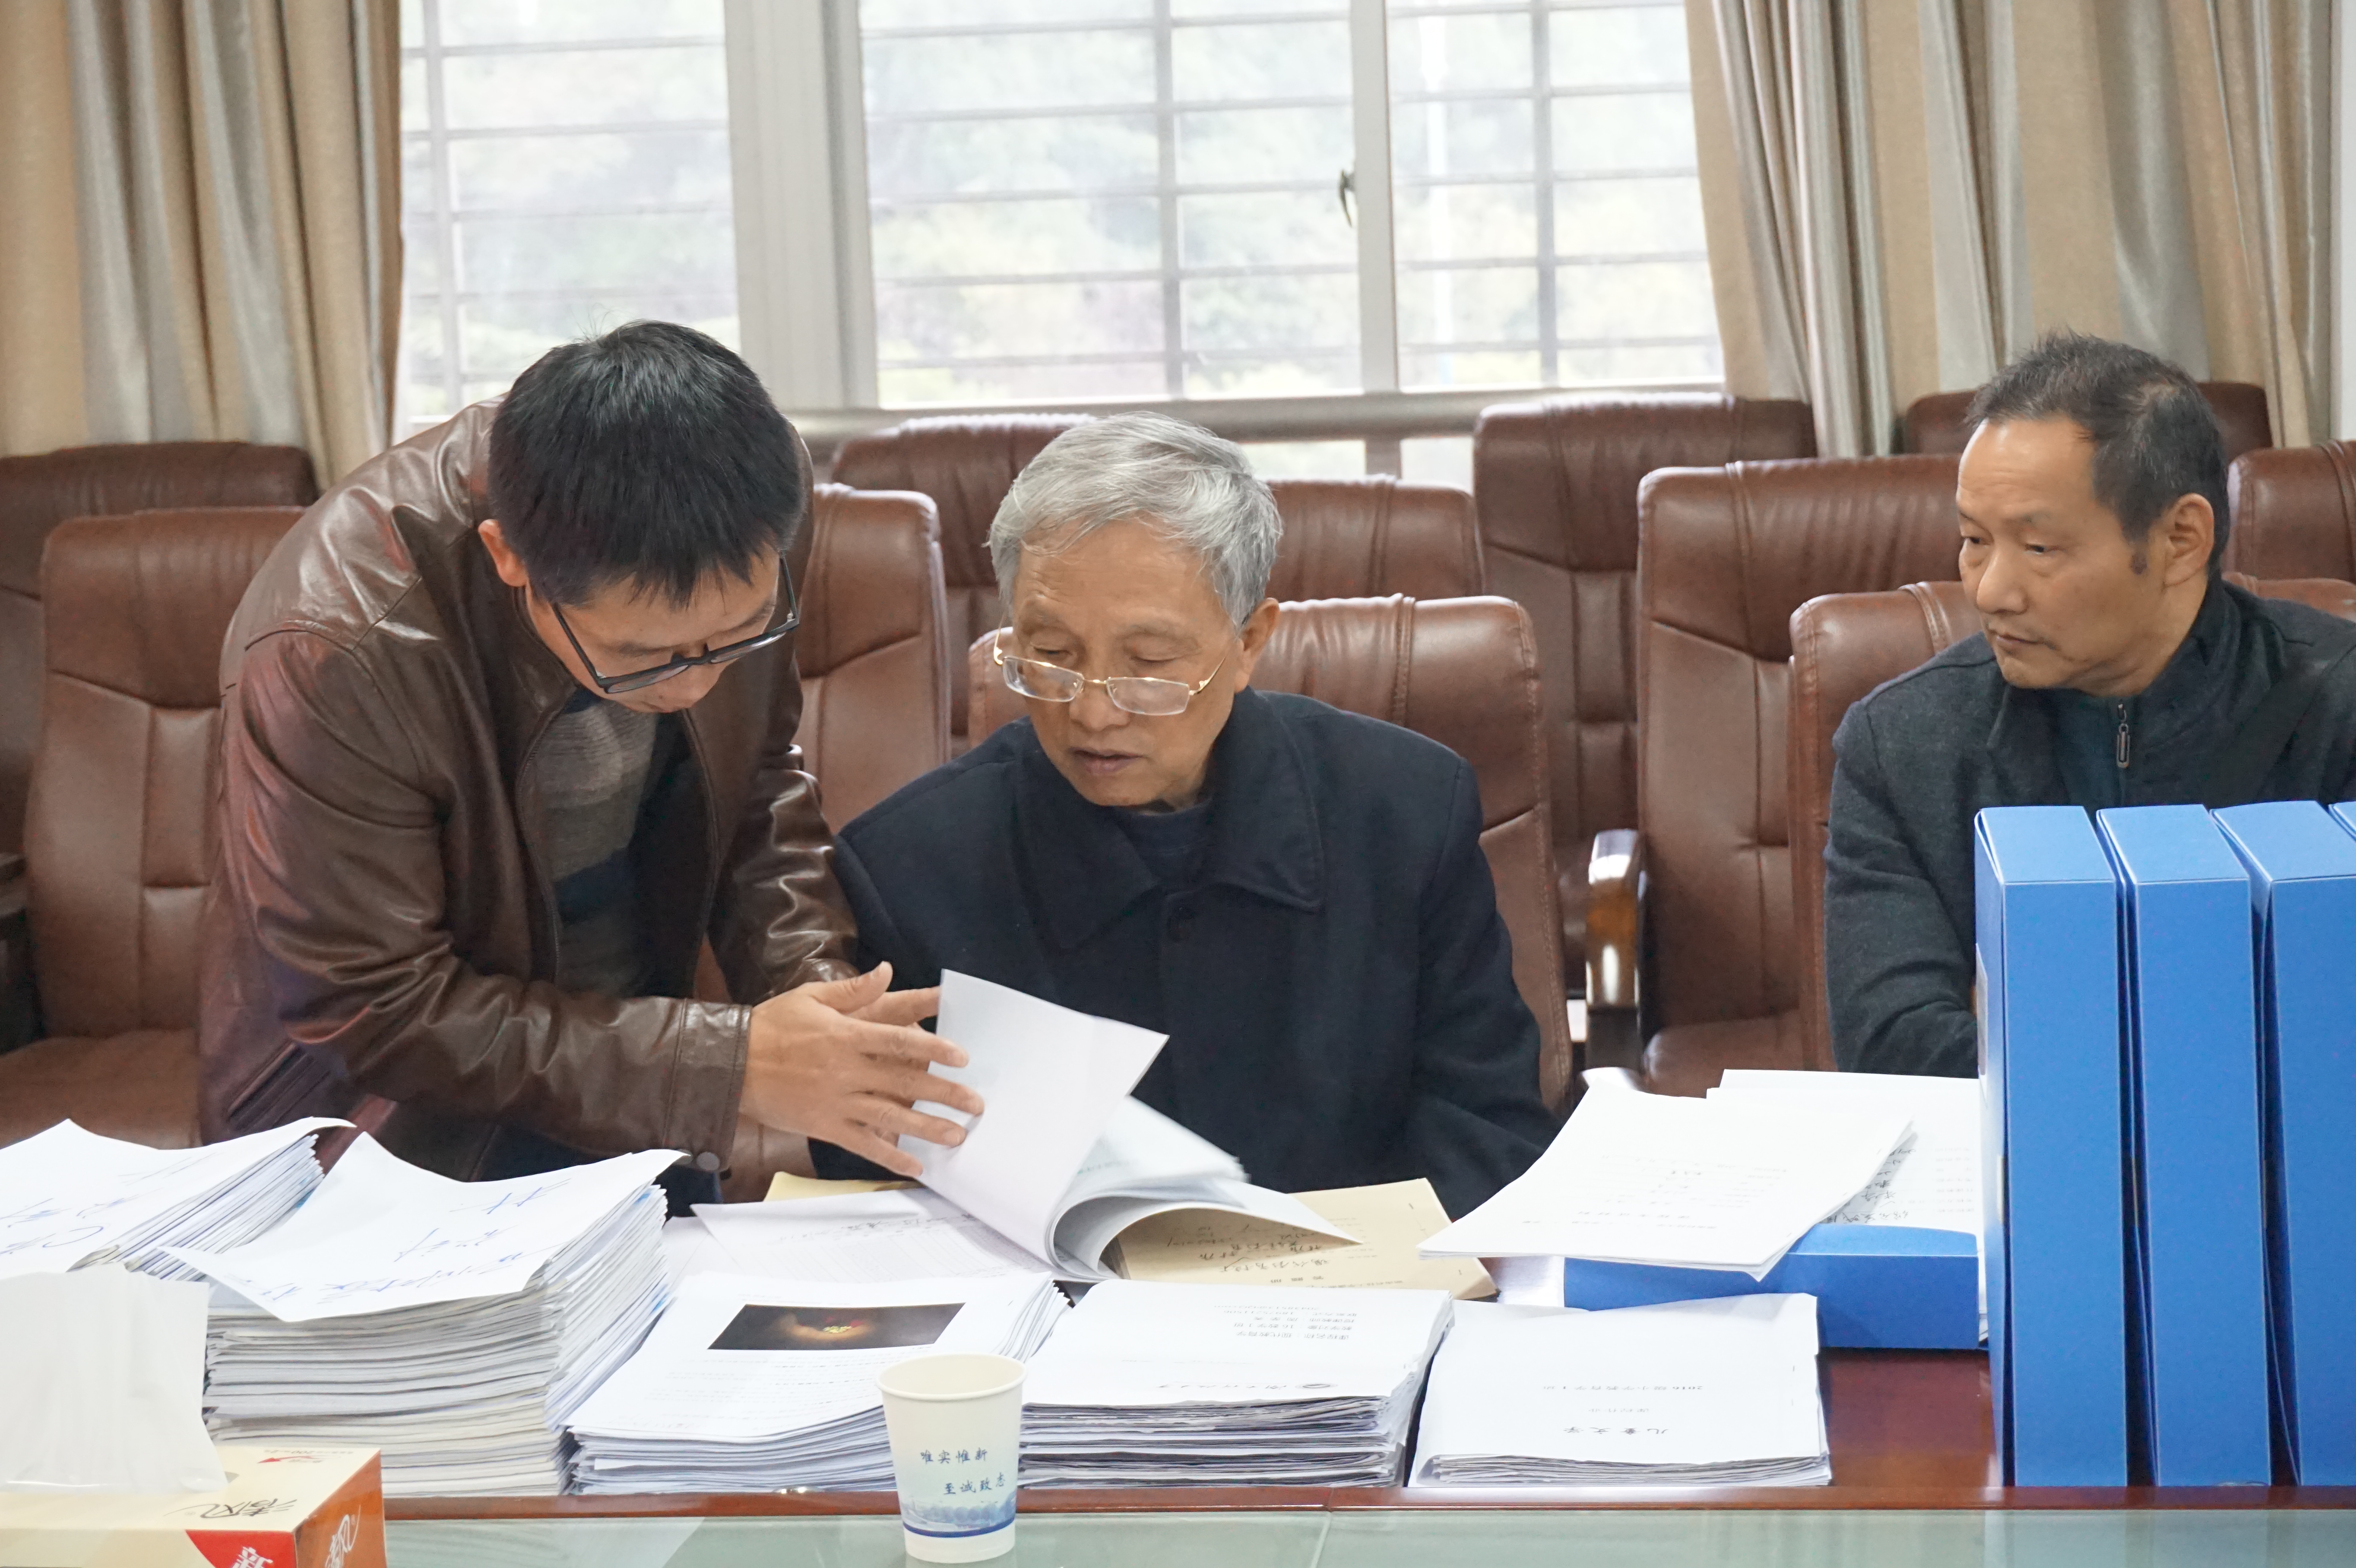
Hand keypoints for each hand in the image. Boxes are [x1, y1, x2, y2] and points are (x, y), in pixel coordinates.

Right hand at [738, 965, 982, 1177]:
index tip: (962, 1057)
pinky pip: (863, 1143)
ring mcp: (836, 1101)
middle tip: (975, 1103)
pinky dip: (889, 1155)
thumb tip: (885, 971)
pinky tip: (914, 1165)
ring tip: (957, 1137)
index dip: (934, 1048)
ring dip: (926, 1128)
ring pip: (890, 1116)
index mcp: (846, 1035)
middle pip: (904, 1082)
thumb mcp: (810, 997)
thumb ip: (852, 990)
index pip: (898, 1040)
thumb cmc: (771, 1026)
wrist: (729, 1063)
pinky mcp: (824, 1125)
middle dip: (944, 1093)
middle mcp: (846, 1070)